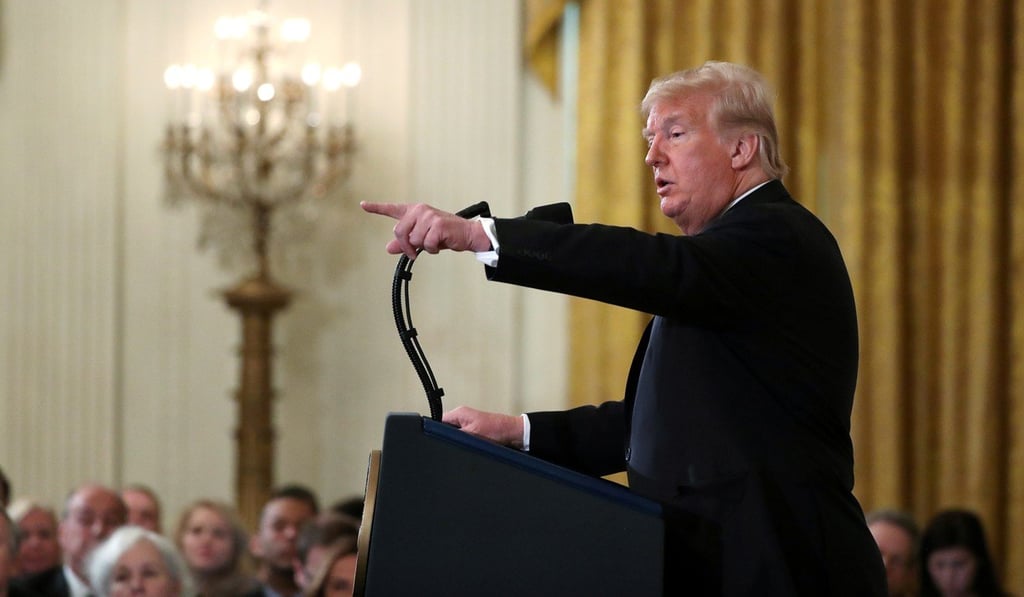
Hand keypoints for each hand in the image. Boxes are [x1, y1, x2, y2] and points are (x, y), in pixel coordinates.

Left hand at [360, 201, 491, 258]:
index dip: (376, 208)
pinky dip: (432, 249)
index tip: (363, 205)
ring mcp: (428, 216)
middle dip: (407, 245)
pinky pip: (426, 244)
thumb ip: (405, 243)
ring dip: (423, 247)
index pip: (392, 209)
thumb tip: (388, 248)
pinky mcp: (437, 224)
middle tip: (415, 252)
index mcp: (414, 212)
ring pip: (413, 240)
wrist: (467, 234)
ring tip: (434, 243)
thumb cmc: (445, 235)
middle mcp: (420, 210)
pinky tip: (440, 244)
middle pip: (399, 232)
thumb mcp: (422, 239)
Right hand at [442, 406, 523, 448]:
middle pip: (446, 430)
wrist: (513, 434)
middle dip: (449, 439)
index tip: (438, 441)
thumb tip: (443, 439)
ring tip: (468, 445)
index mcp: (459, 413)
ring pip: (455, 436)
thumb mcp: (472, 434)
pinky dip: (466, 444)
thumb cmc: (498, 429)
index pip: (438, 421)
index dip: (437, 432)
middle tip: (457, 445)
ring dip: (459, 442)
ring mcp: (468, 425)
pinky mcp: (474, 432)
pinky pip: (464, 439)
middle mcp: (463, 417)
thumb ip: (455, 436)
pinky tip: (472, 447)